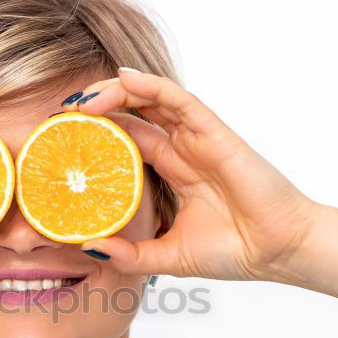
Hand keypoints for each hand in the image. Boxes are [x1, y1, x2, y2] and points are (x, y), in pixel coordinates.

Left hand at [75, 69, 318, 281]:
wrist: (277, 252)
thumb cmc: (234, 252)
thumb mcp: (167, 258)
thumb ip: (129, 255)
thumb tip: (89, 247)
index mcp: (172, 172)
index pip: (125, 143)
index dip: (94, 137)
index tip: (59, 142)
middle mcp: (182, 150)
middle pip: (132, 116)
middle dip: (95, 111)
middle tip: (60, 117)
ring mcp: (197, 138)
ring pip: (150, 100)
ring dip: (114, 93)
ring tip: (80, 101)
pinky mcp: (214, 132)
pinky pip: (179, 100)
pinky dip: (151, 86)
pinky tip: (123, 79)